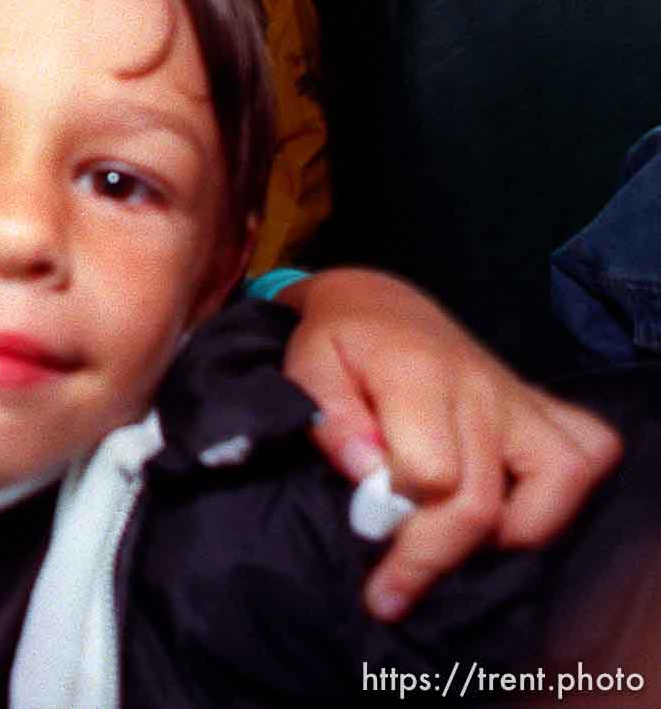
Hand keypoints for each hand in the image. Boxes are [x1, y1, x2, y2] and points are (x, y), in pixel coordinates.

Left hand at [280, 269, 620, 620]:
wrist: (378, 304)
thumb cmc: (338, 342)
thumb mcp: (307, 369)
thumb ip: (329, 421)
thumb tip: (368, 477)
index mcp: (416, 374)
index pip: (431, 470)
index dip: (396, 512)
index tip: (364, 531)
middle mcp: (480, 387)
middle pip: (480, 500)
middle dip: (430, 558)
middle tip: (387, 593)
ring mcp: (518, 397)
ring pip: (557, 481)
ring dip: (509, 533)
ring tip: (452, 538)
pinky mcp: (541, 406)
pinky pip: (589, 450)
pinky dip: (562, 494)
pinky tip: (511, 509)